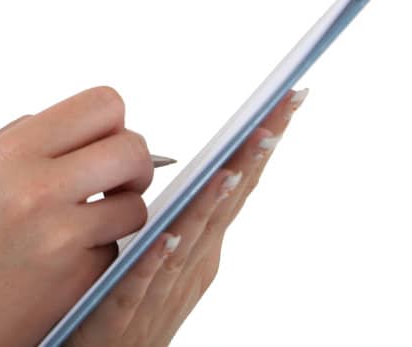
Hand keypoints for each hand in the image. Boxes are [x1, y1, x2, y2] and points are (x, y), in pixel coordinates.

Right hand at [0, 86, 162, 346]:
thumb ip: (18, 140)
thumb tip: (75, 126)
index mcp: (10, 152)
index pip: (101, 107)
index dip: (111, 123)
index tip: (104, 141)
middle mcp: (38, 186)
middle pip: (132, 149)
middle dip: (133, 163)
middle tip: (116, 179)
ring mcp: (63, 234)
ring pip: (135, 204)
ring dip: (120, 211)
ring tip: (86, 223)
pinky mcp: (80, 275)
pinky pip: (116, 248)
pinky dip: (99, 251)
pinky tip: (64, 259)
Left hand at [62, 87, 307, 346]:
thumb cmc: (125, 297)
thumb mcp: (159, 247)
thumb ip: (175, 204)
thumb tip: (163, 146)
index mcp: (199, 239)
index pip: (234, 178)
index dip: (259, 140)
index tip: (288, 98)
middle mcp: (193, 261)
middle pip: (226, 201)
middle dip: (251, 159)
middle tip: (274, 118)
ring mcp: (163, 288)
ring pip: (193, 239)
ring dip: (212, 204)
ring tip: (230, 168)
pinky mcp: (123, 314)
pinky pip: (141, 283)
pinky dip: (158, 259)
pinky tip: (168, 237)